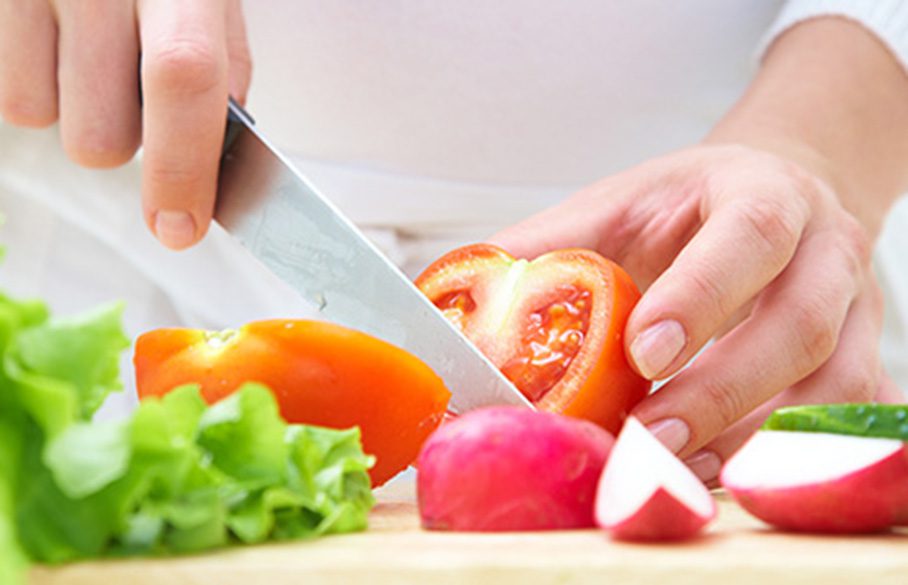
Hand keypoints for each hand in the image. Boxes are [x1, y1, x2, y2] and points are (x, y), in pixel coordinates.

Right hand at [0, 0, 251, 248]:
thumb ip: (222, 58)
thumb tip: (215, 154)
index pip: (183, 77)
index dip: (182, 167)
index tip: (180, 228)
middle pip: (102, 134)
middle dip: (124, 138)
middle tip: (129, 85)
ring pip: (44, 120)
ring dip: (74, 109)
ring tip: (89, 47)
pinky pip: (7, 93)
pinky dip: (33, 81)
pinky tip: (53, 36)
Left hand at [490, 144, 900, 481]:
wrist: (778, 200)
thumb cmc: (689, 207)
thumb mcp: (617, 206)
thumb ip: (546, 249)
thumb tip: (462, 307)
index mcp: (763, 193)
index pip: (750, 234)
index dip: (701, 297)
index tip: (641, 354)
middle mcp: (825, 248)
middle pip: (800, 324)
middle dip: (722, 390)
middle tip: (648, 436)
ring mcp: (858, 308)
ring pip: (836, 386)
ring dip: (753, 437)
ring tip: (674, 468)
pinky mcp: (864, 356)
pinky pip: (851, 419)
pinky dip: (788, 454)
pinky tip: (719, 470)